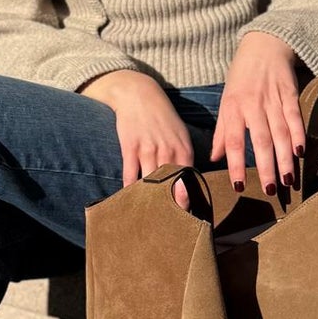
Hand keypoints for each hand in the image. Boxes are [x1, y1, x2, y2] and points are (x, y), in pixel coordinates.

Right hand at [79, 69, 197, 209]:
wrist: (138, 94)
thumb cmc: (161, 118)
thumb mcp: (179, 134)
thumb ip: (184, 158)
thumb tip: (187, 183)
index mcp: (184, 149)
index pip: (188, 181)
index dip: (187, 200)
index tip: (186, 216)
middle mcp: (168, 150)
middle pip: (170, 186)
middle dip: (169, 206)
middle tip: (169, 224)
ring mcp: (148, 148)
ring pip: (150, 182)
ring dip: (149, 200)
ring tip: (148, 216)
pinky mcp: (130, 146)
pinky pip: (130, 173)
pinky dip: (129, 188)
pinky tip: (128, 199)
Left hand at [210, 32, 304, 193]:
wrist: (263, 46)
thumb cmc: (241, 78)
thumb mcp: (225, 102)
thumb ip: (222, 132)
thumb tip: (215, 159)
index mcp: (233, 108)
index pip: (234, 141)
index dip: (236, 165)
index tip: (238, 186)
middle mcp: (253, 105)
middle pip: (261, 141)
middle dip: (266, 168)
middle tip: (271, 190)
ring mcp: (273, 100)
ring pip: (280, 134)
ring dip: (285, 159)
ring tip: (288, 180)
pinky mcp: (290, 95)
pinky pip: (295, 118)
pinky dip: (299, 135)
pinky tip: (300, 153)